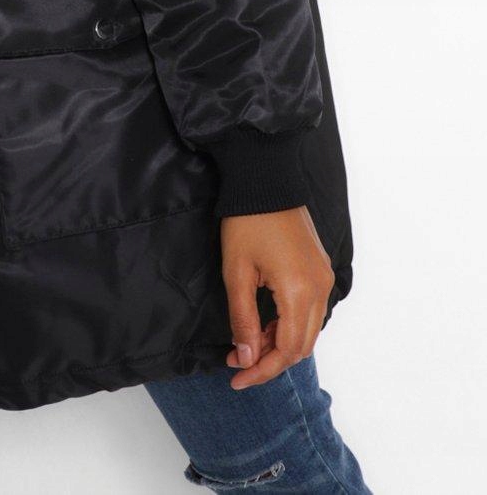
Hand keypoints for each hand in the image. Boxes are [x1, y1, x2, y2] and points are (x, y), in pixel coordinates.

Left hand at [220, 206, 334, 388]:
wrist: (265, 179)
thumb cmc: (246, 222)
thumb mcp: (237, 272)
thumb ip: (243, 319)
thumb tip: (246, 357)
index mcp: (300, 291)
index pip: (287, 350)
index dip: (262, 370)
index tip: (236, 379)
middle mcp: (320, 288)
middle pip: (302, 346)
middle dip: (270, 361)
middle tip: (238, 364)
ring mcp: (324, 278)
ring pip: (308, 330)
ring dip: (280, 343)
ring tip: (246, 344)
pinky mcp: (320, 269)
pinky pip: (311, 311)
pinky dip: (289, 325)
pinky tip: (265, 324)